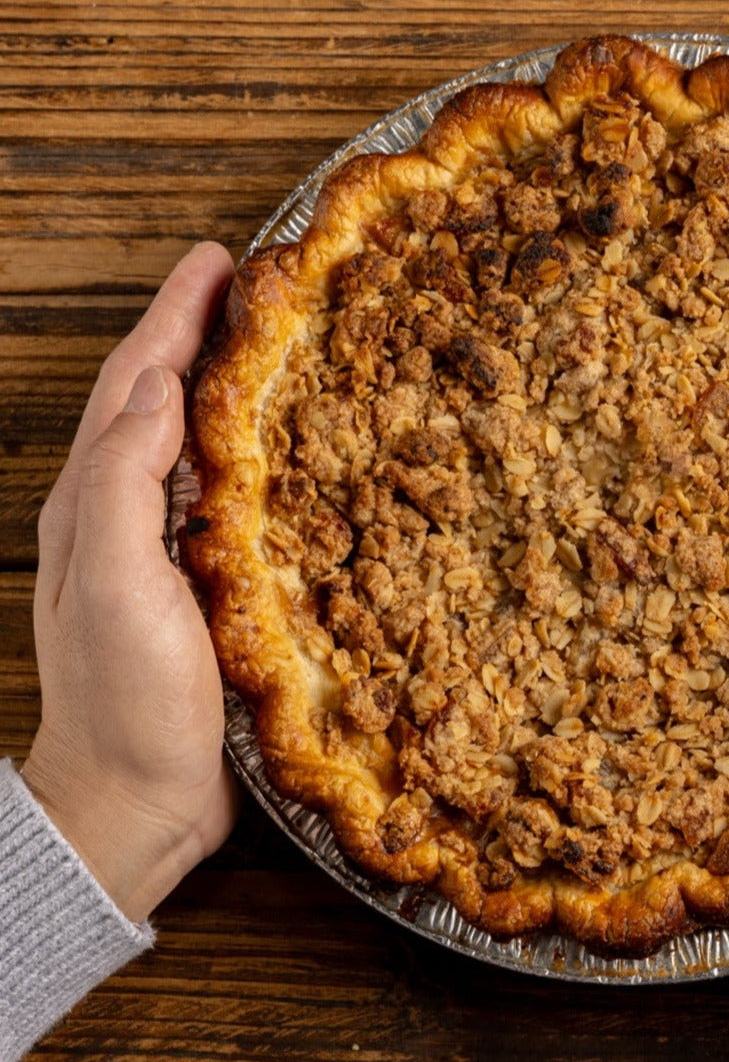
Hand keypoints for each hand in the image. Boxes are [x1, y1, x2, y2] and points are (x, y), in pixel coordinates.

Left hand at [22, 243, 239, 921]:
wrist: (134, 802)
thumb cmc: (124, 700)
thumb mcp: (114, 584)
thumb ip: (125, 482)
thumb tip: (164, 387)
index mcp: (97, 501)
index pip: (138, 383)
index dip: (176, 316)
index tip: (221, 260)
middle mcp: (127, 515)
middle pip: (163, 400)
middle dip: (201, 334)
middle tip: (259, 287)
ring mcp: (168, 552)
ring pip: (199, 444)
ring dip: (231, 387)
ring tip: (281, 348)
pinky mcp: (211, 589)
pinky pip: (232, 498)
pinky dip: (257, 455)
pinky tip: (297, 452)